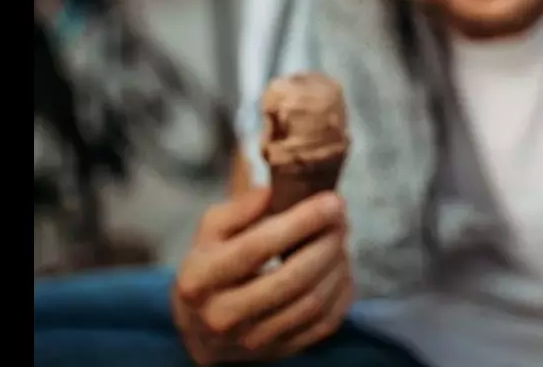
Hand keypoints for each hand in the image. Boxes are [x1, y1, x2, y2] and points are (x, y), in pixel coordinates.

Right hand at [170, 188, 352, 363]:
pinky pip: (324, 324)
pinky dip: (341, 293)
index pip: (257, 247)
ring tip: (341, 240)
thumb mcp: (210, 232)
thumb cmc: (211, 265)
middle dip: (327, 244)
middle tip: (342, 219)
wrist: (201, 327)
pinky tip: (341, 269)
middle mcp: (222, 316)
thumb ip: (238, 209)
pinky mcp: (279, 352)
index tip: (331, 201)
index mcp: (200, 279)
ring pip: (312, 303)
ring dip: (337, 266)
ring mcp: (252, 340)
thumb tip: (270, 190)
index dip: (301, 221)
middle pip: (291, 279)